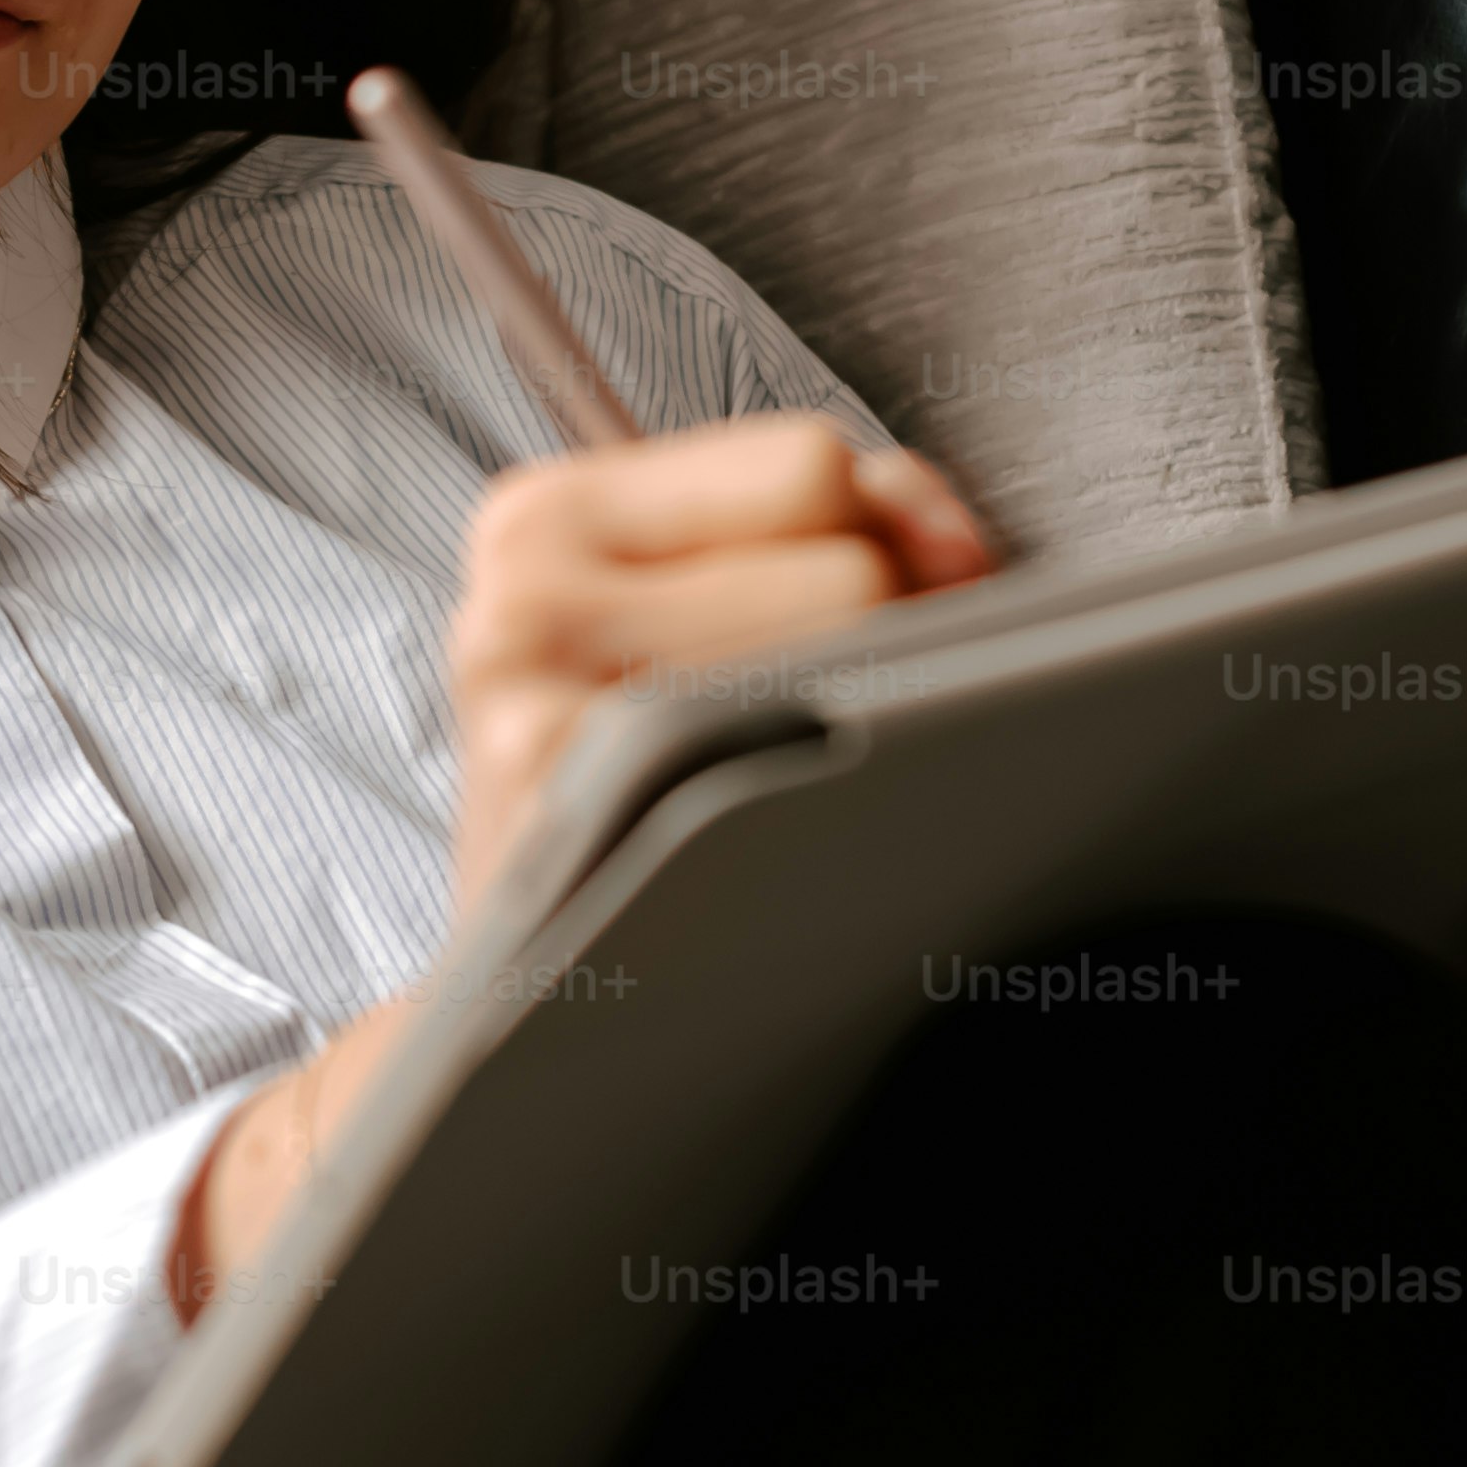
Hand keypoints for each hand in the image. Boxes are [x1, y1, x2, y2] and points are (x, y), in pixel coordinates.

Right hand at [166, 418, 998, 1331]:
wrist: (514, 1006)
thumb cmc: (636, 808)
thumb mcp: (697, 625)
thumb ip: (846, 525)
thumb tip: (952, 541)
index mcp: (543, 514)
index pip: (810, 460)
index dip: (879, 538)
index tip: (860, 626)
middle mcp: (522, 582)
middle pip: (842, 549)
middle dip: (870, 634)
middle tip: (788, 737)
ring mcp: (534, 681)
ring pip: (842, 631)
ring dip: (858, 710)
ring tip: (768, 786)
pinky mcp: (568, 779)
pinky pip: (800, 731)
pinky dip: (831, 784)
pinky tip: (760, 836)